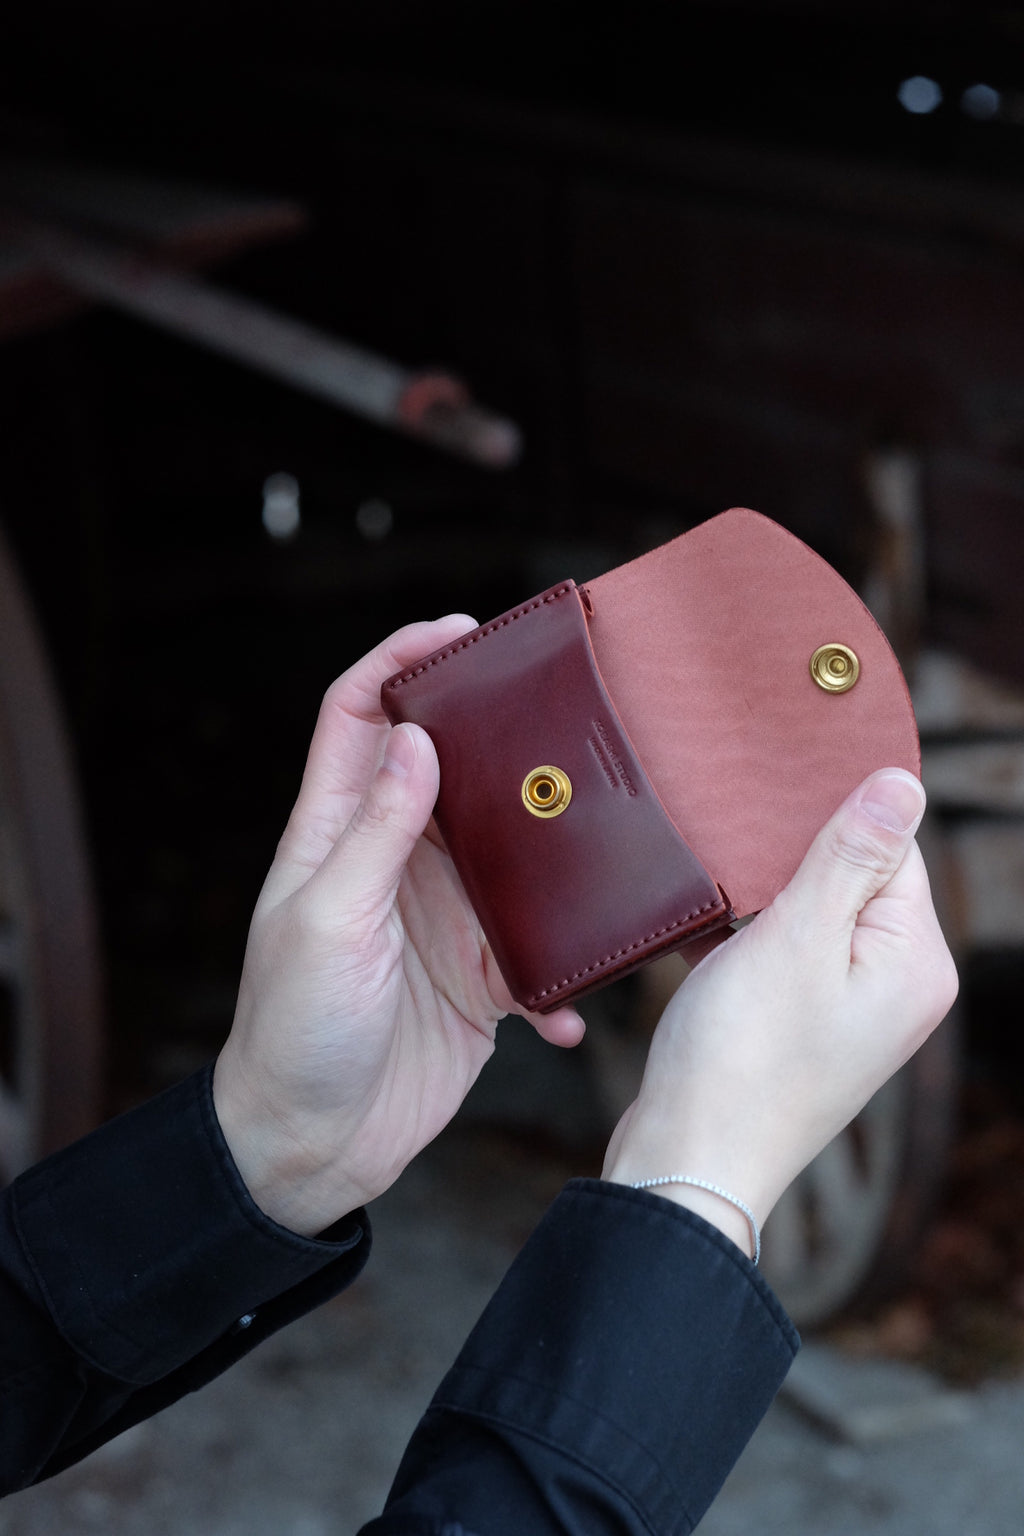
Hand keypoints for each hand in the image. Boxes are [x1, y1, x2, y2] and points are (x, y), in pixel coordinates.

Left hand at [213, 617, 584, 1234]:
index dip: (400, 662)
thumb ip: (377, 835)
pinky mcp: (480, 978)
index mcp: (337, 834)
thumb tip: (420, 742)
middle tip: (563, 717)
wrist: (312, 1150)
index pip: (361, 718)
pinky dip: (559, 973)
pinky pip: (537, 954)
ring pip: (509, 854)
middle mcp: (394, 862)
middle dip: (501, 741)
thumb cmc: (294, 1031)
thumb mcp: (329, 923)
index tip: (458, 634)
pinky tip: (570, 1003)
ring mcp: (442, 917)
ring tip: (599, 842)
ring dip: (549, 853)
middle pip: (450, 771)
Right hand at [602, 769, 957, 1256]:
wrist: (687, 1161)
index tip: (768, 811)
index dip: (829, 821)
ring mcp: (848, 1010)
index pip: (891, 849)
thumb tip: (906, 782)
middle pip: (852, 878)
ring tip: (716, 905)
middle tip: (733, 856)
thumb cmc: (743, 1056)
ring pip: (807, 914)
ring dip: (759, 901)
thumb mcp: (798, 937)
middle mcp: (895, 986)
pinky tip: (701, 940)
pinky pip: (779, 954)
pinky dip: (740, 940)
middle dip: (790, 862)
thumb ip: (850, 855)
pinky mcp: (801, 1026)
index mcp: (916, 962)